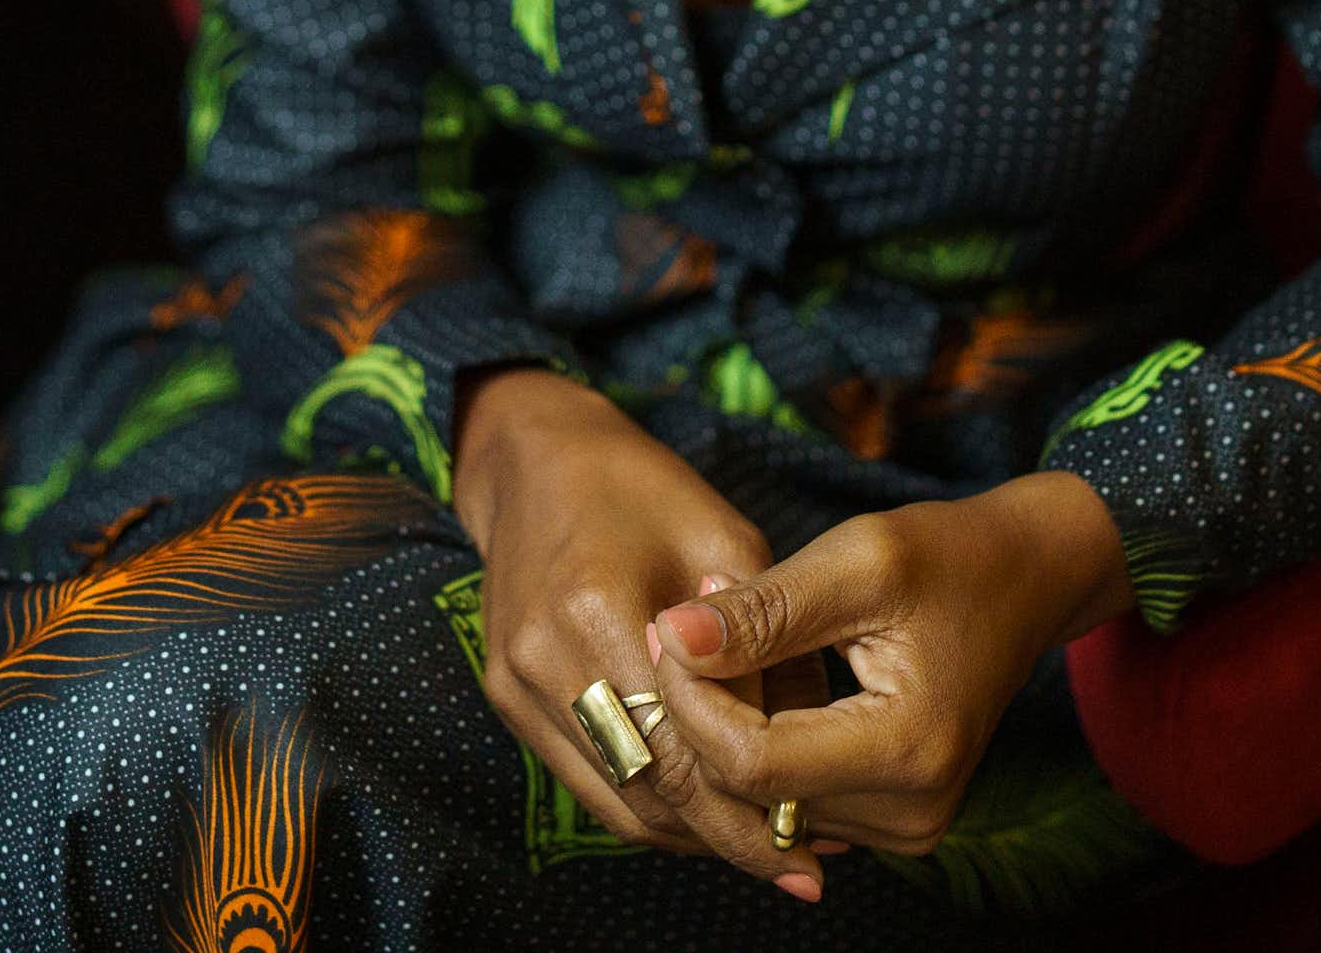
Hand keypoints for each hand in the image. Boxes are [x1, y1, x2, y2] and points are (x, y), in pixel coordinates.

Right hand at [448, 366, 829, 897]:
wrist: (537, 456)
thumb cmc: (646, 487)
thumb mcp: (725, 538)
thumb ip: (764, 639)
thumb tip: (813, 738)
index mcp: (598, 608)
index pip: (681, 750)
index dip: (748, 809)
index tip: (813, 843)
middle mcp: (545, 659)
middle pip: (646, 791)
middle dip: (727, 837)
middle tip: (802, 863)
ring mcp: (516, 682)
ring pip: (615, 802)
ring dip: (690, 834)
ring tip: (763, 846)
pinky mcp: (507, 694)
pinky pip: (586, 778)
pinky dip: (647, 804)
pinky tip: (701, 809)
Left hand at [646, 469, 1134, 857]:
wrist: (1024, 577)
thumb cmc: (945, 556)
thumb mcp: (857, 559)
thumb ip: (763, 609)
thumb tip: (671, 636)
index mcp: (908, 751)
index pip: (751, 764)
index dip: (691, 700)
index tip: (669, 625)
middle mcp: (912, 813)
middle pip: (753, 791)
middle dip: (702, 710)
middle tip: (688, 623)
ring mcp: (908, 828)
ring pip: (765, 801)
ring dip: (728, 727)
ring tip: (728, 643)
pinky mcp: (896, 820)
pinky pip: (795, 799)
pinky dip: (761, 745)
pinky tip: (761, 681)